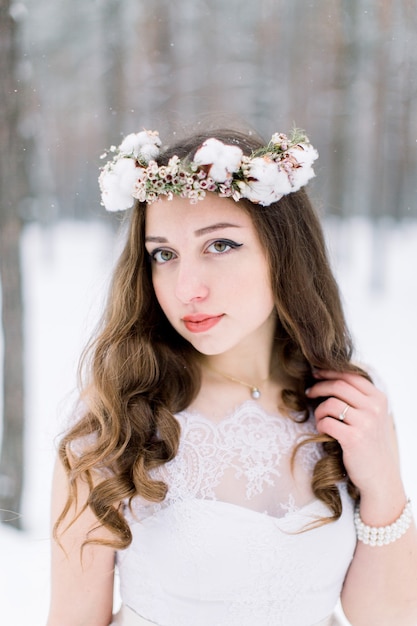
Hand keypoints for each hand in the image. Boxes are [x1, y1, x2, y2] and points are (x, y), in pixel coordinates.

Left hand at [306, 369, 402, 499]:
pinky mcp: (354, 438)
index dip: (330, 372)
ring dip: (319, 411)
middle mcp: (374, 408)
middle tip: (309, 393)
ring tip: (320, 419)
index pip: (351, 376)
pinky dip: (320, 425)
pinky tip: (323, 431)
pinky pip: (327, 423)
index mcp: (379, 399)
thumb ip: (357, 398)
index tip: (316, 374)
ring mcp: (365, 423)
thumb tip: (327, 379)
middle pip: (338, 386)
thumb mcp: (372, 415)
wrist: (380, 475)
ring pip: (330, 404)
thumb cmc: (370, 443)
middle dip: (319, 387)